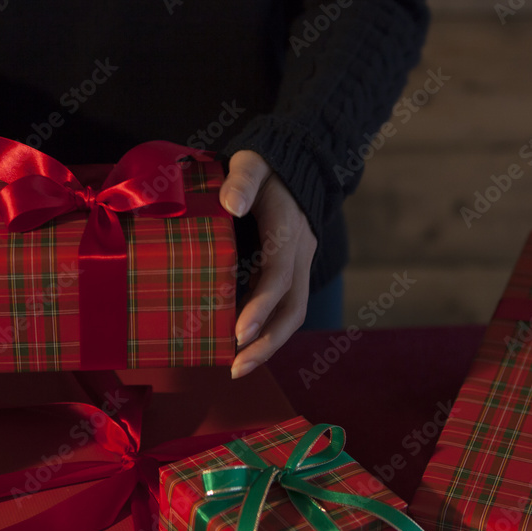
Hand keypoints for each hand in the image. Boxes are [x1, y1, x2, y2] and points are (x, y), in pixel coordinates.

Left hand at [220, 150, 316, 378]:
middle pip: (293, 308)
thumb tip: (230, 205)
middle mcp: (300, 252)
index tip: (238, 334)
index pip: (278, 275)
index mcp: (287, 229)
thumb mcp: (252, 161)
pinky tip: (241, 348)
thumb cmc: (267, 164)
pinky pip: (285, 307)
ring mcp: (301, 264)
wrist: (299, 162)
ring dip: (268, 345)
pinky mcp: (294, 271)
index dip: (260, 306)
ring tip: (237, 368)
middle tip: (236, 368)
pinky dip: (267, 330)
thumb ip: (242, 180)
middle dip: (267, 343)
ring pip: (293, 313)